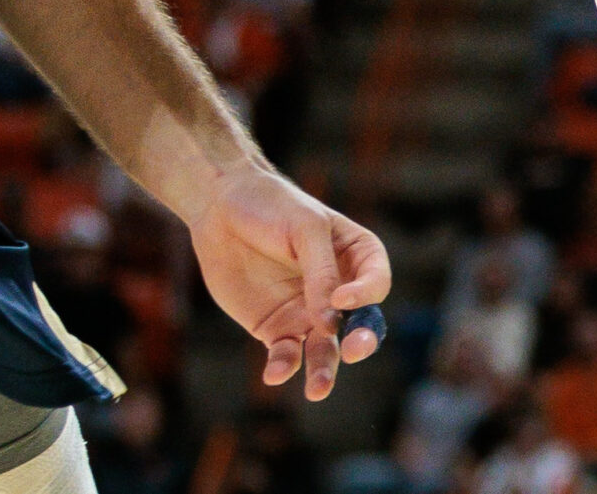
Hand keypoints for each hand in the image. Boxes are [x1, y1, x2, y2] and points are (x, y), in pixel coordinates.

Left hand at [188, 162, 392, 399]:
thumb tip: (332, 323)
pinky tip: (275, 373)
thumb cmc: (271, 206)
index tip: (341, 299)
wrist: (220, 207)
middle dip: (359, 342)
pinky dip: (283, 366)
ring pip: (324, 349)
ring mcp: (306, 312)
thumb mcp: (305, 229)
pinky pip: (286, 354)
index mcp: (355, 256)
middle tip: (351, 351)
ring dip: (323, 370)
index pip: (376, 282)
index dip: (366, 295)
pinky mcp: (275, 327)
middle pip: (359, 325)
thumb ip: (322, 274)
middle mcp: (337, 290)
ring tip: (318, 389)